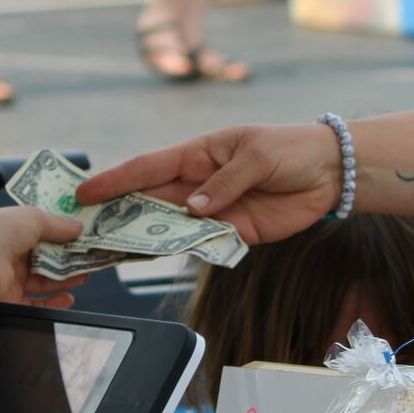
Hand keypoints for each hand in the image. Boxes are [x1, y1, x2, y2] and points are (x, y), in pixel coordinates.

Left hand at [0, 206, 88, 303]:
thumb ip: (58, 224)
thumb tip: (79, 228)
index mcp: (16, 230)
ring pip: (45, 280)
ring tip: (86, 275)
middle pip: (47, 257)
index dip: (64, 233)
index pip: (44, 231)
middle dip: (70, 258)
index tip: (85, 235)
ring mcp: (13, 277)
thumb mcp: (34, 218)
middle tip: (91, 257)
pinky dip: (54, 302)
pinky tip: (69, 298)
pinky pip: (37, 303)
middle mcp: (14, 253)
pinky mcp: (13, 299)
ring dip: (66, 279)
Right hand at [77, 123, 342, 244]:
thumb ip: (225, 183)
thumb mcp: (257, 156)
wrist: (330, 173)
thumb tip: (194, 209)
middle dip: (119, 216)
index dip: (114, 181)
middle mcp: (198, 184)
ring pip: (170, 228)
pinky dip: (183, 253)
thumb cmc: (289, 149)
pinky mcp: (233, 233)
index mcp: (198, 155)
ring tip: (112, 254)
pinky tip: (162, 263)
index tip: (83, 194)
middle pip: (150, 202)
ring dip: (145, 240)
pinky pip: (201, 245)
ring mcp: (213, 211)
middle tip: (86, 234)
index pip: (148, 168)